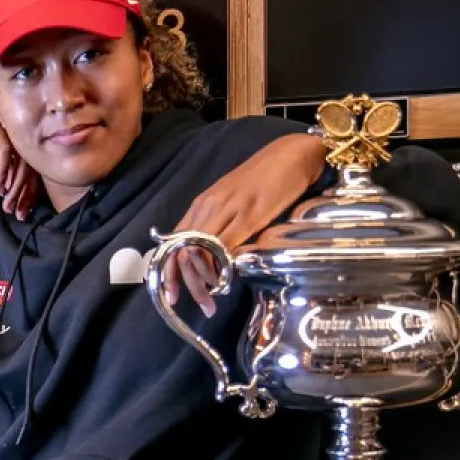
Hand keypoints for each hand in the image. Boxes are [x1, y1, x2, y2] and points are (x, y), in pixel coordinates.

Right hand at [0, 80, 37, 219]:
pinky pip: (4, 150)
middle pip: (28, 162)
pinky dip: (3, 171)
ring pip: (19, 158)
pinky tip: (0, 187)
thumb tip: (5, 181)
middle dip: (24, 191)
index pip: (28, 161)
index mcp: (12, 132)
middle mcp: (12, 126)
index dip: (26, 187)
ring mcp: (4, 122)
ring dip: (14, 185)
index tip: (22, 207)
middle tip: (18, 212)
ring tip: (7, 202)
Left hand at [161, 132, 326, 315]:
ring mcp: (227, 208)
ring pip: (199, 250)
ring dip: (200, 281)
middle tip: (189, 304)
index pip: (173, 241)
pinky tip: (223, 282)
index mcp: (202, 204)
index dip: (168, 270)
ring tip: (208, 301)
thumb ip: (219, 226)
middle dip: (182, 282)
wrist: (292, 156)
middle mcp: (208, 206)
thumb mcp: (234, 204)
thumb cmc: (265, 180)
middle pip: (182, 249)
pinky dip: (219, 266)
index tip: (170, 294)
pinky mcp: (249, 214)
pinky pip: (224, 244)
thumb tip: (208, 257)